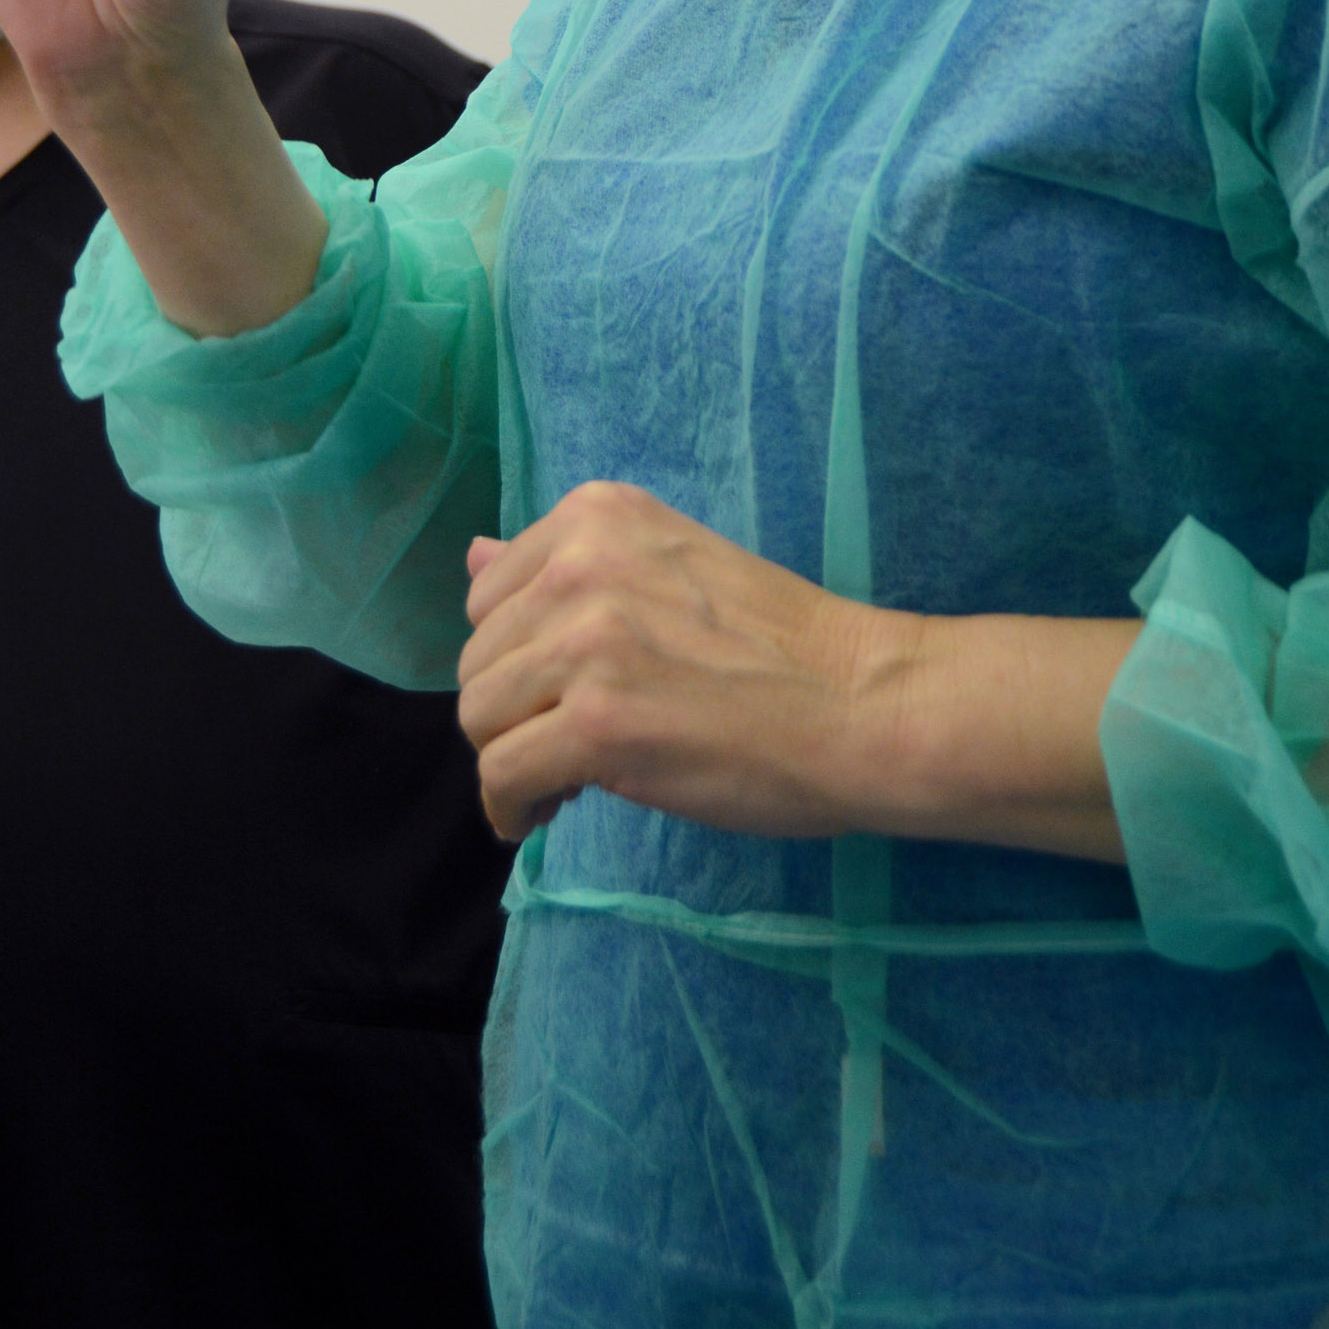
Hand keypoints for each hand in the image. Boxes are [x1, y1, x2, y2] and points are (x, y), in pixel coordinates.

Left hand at [457, 482, 903, 843]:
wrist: (857, 704)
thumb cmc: (780, 643)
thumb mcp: (668, 567)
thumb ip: (565, 567)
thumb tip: (471, 555)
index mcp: (596, 515)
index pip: (492, 595)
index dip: (523, 656)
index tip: (570, 689)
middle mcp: (579, 563)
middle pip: (478, 658)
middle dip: (515, 711)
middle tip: (577, 742)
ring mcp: (585, 642)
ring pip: (479, 717)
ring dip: (513, 759)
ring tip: (570, 777)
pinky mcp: (594, 724)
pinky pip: (501, 776)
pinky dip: (512, 808)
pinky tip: (548, 813)